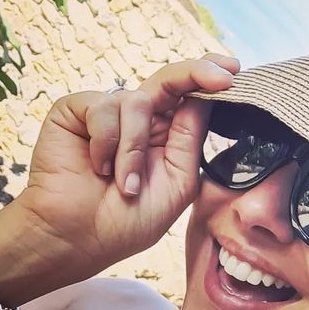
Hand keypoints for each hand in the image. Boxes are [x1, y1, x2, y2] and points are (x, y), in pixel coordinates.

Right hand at [11, 55, 238, 282]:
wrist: (76, 240)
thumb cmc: (126, 221)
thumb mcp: (177, 182)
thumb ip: (190, 138)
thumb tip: (206, 96)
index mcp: (165, 135)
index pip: (190, 96)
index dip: (210, 77)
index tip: (234, 70)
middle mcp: (138, 119)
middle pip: (170, 79)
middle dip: (196, 73)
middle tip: (222, 76)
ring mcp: (106, 112)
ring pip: (136, 102)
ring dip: (133, 150)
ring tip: (124, 184)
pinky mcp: (74, 111)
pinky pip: (103, 107)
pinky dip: (105, 142)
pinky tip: (97, 167)